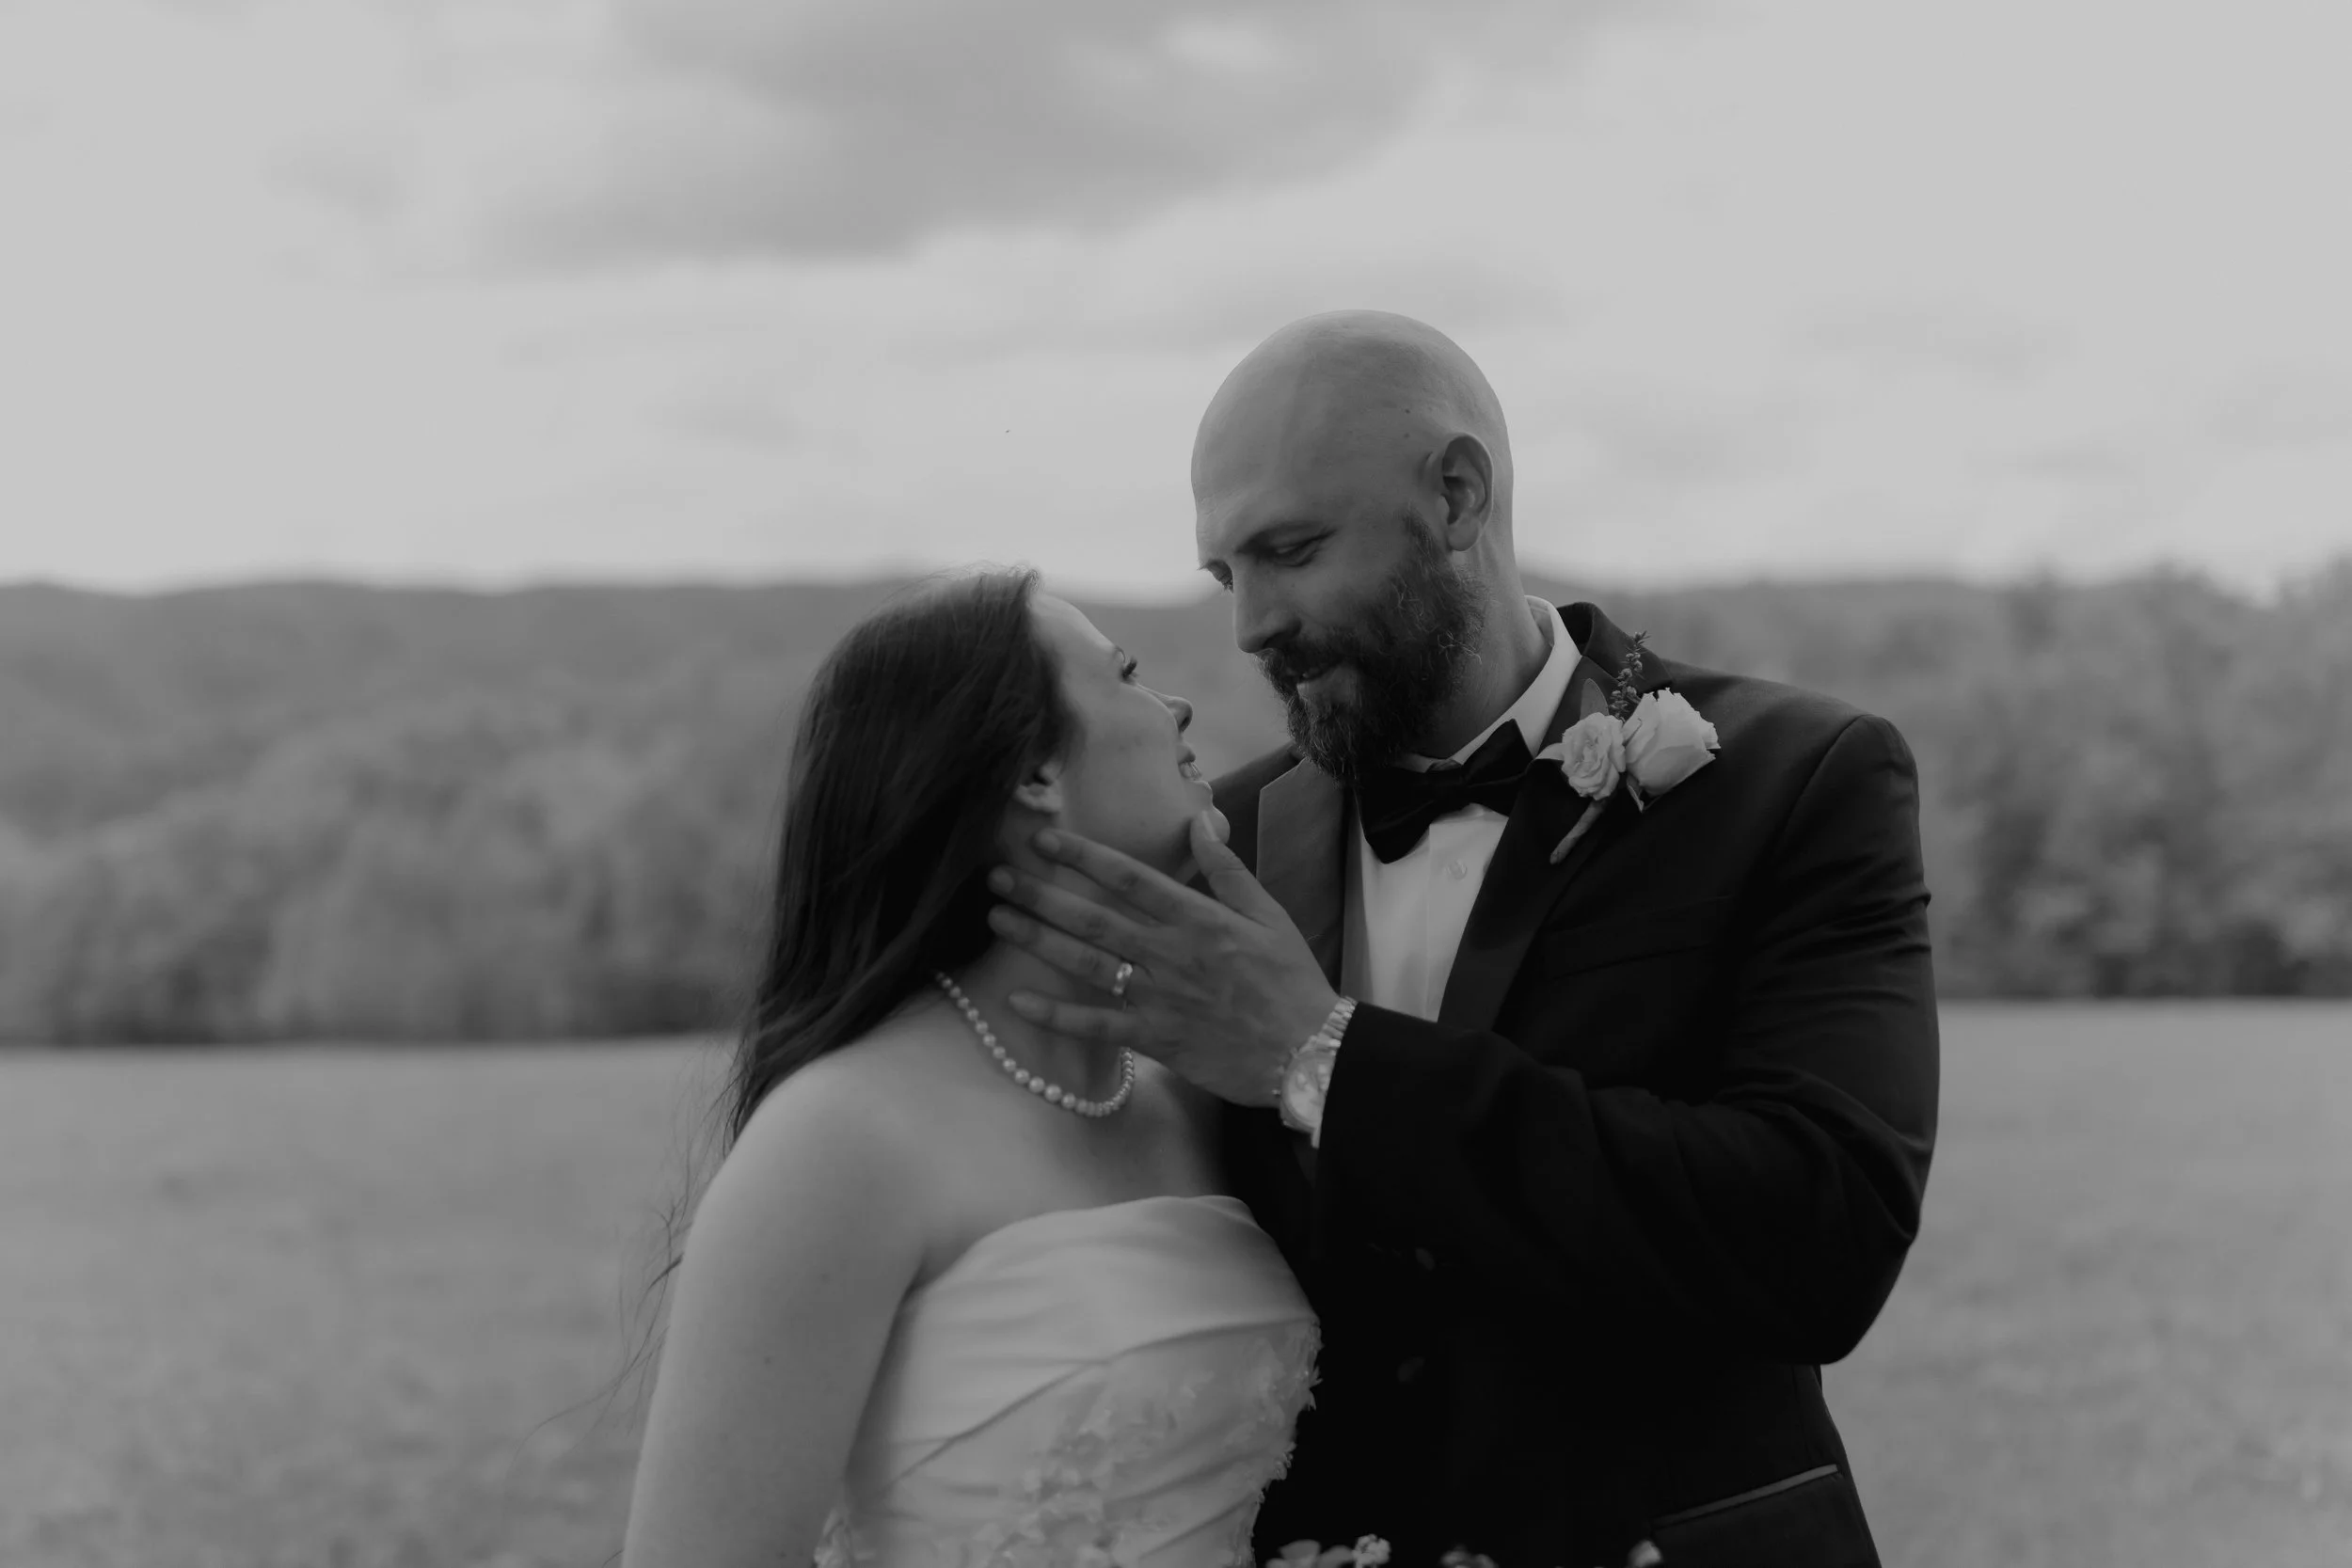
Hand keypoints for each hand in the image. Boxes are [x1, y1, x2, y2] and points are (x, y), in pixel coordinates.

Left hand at [986, 811, 1338, 1106]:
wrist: (1307, 1051)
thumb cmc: (1290, 981)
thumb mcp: (1269, 914)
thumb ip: (1227, 870)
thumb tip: (1201, 822)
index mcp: (1198, 918)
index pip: (1130, 878)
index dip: (1084, 857)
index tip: (1045, 840)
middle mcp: (1170, 953)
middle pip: (1094, 917)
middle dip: (1042, 895)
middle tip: (998, 877)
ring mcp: (1159, 997)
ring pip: (1086, 964)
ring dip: (1037, 941)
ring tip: (998, 919)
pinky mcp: (1155, 1038)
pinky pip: (1096, 1026)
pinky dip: (1056, 1015)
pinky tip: (1017, 1001)